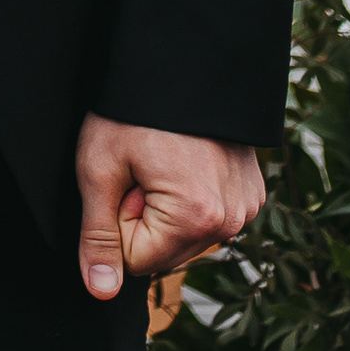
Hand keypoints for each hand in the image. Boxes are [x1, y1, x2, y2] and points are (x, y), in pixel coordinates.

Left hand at [73, 113, 262, 295]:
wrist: (178, 58)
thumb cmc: (131, 109)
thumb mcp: (99, 168)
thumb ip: (97, 236)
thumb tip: (100, 291)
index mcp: (197, 220)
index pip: (135, 262)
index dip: (116, 220)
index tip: (124, 178)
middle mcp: (233, 221)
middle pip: (164, 254)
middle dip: (142, 216)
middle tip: (141, 166)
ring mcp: (247, 207)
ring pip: (185, 236)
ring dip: (164, 206)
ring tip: (161, 158)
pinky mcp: (252, 192)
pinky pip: (208, 216)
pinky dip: (188, 195)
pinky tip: (183, 158)